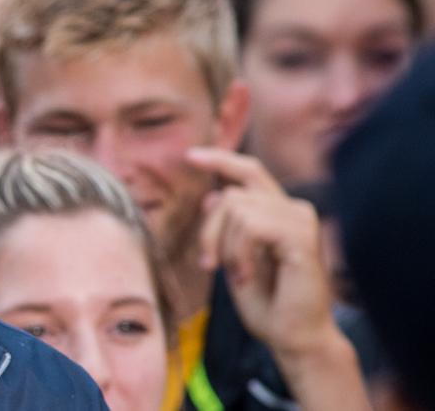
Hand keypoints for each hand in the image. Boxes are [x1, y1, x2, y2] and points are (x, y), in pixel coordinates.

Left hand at [190, 148, 340, 356]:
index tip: (189, 155)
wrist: (292, 336)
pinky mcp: (301, 237)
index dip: (220, 159)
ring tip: (238, 275)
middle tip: (208, 265)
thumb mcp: (234, 257)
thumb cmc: (267, 302)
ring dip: (225, 247)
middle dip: (209, 229)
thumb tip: (214, 195)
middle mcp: (294, 209)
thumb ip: (228, 226)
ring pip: (237, 209)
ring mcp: (301, 220)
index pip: (249, 170)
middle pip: (232, 194)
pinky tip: (246, 276)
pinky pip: (250, 226)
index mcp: (278, 211)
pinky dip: (238, 253)